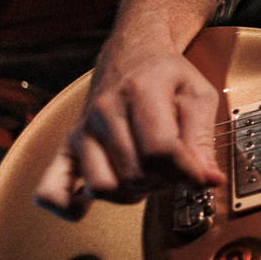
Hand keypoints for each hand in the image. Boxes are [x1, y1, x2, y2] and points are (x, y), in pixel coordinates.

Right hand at [34, 38, 226, 219]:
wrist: (132, 53)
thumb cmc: (167, 75)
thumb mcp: (198, 95)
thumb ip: (203, 139)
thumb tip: (208, 180)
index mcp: (140, 91)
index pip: (160, 150)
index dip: (187, 173)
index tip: (202, 179)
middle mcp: (104, 111)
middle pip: (135, 173)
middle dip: (164, 182)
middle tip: (175, 170)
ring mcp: (83, 130)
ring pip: (103, 186)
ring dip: (131, 193)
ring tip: (147, 177)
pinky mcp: (68, 146)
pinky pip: (52, 189)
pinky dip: (70, 206)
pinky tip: (91, 203)